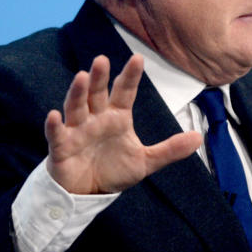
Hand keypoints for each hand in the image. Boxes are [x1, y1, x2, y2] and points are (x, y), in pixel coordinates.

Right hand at [44, 54, 201, 193]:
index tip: (137, 58)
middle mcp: (96, 118)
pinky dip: (53, 125)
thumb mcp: (146, 161)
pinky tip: (53, 115)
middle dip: (99, 77)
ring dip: (77, 93)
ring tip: (81, 77)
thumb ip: (170, 149)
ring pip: (76, 108)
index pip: (124, 92)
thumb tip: (199, 137)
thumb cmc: (114, 170)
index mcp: (117, 117)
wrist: (89, 193)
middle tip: (102, 59)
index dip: (130, 76)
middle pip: (97, 94)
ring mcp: (77, 131)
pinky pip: (57, 134)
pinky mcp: (62, 147)